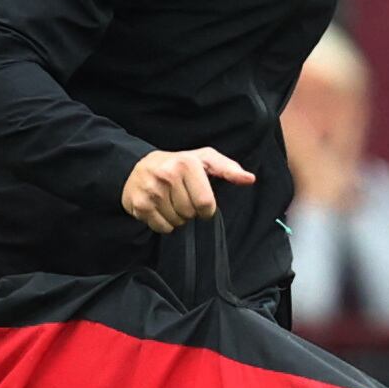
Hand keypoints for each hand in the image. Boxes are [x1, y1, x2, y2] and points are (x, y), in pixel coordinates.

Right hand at [121, 145, 253, 233]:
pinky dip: (165, 224)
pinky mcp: (138, 204)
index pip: (205, 203)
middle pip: (190, 213)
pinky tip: (161, 209)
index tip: (201, 201)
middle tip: (183, 199)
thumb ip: (229, 169)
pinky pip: (161, 227)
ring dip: (178, 219)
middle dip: (191, 212)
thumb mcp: (205, 160)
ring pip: (176, 222)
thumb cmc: (179, 164)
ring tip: (171, 203)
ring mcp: (151, 190)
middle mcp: (166, 174)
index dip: (207, 208)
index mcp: (186, 163)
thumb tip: (250, 179)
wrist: (139, 165)